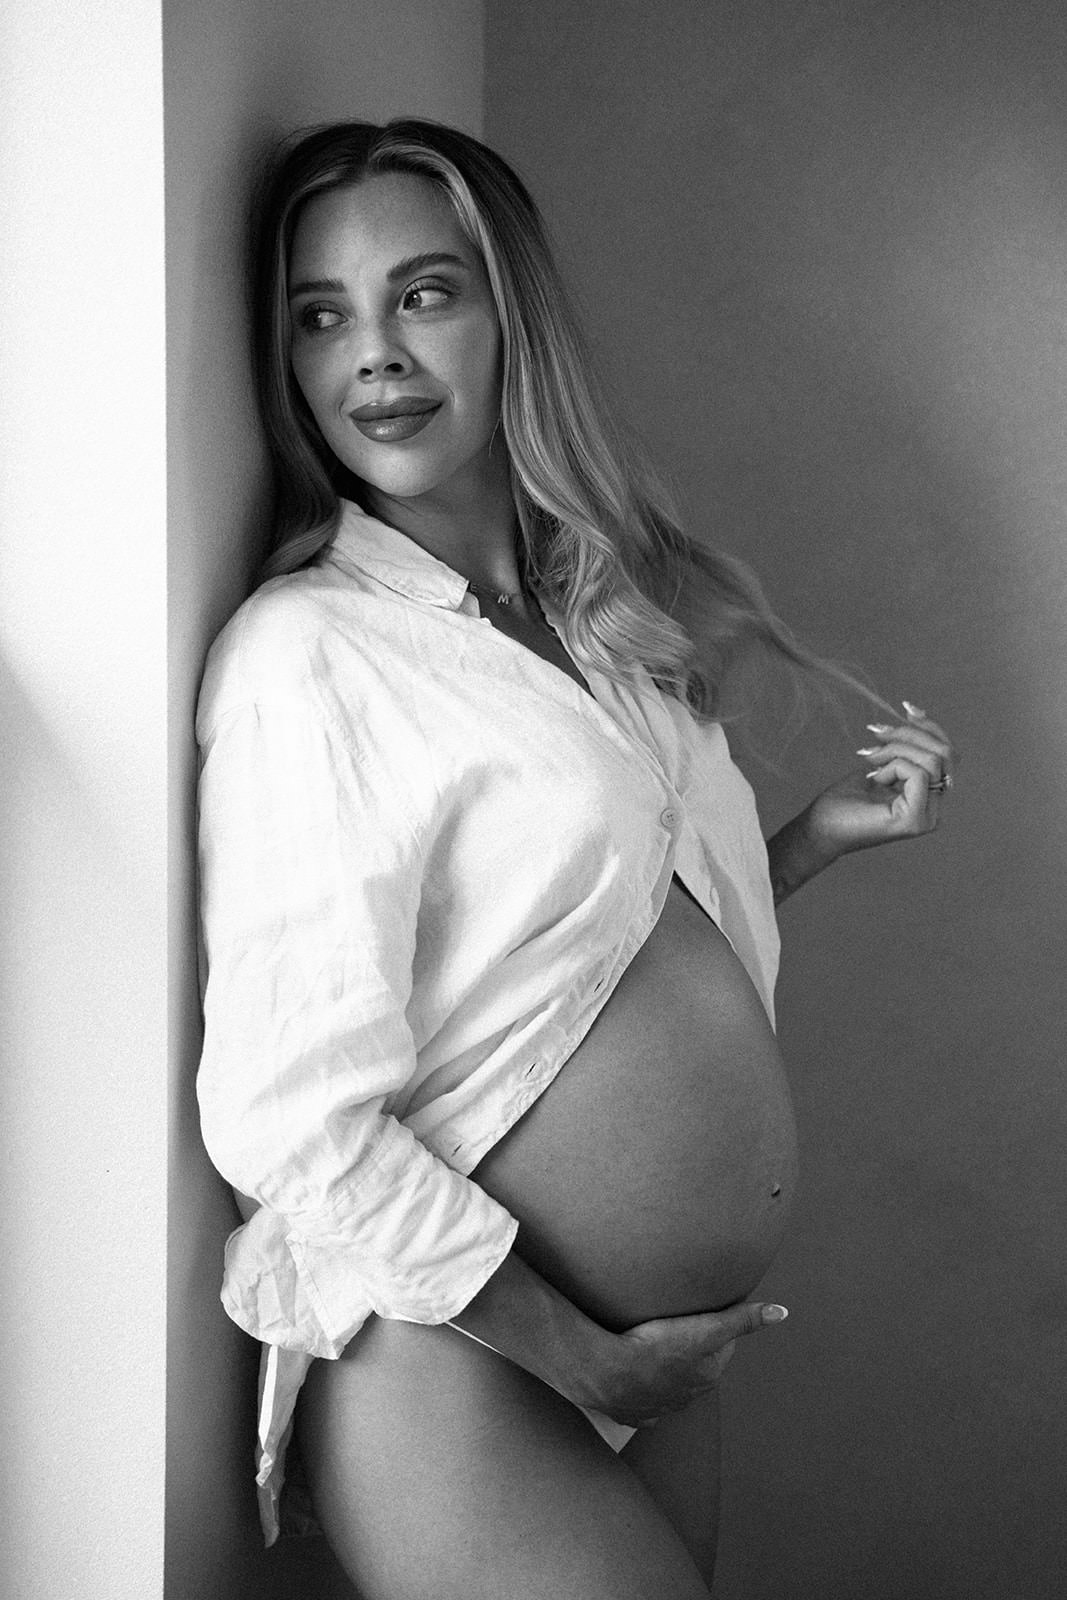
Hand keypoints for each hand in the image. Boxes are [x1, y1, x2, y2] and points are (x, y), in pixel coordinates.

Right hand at [589, 1300, 787, 1427]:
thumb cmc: (658, 1348)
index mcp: (708, 1376)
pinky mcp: (633, 1413)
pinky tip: (633, 1378)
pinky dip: (642, 1392)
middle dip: (691, 1350)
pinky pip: (642, 1402)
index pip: (721, 1346)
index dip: (713, 1327)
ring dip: (667, 1370)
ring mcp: (659, 1409)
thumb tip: (781, 1312)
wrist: (609, 1372)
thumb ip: (742, 1320)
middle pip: (696, 1366)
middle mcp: (688, 1397)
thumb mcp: (706, 1329)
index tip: (701, 1313)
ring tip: (652, 1346)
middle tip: (675, 1325)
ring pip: (671, 1386)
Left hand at [804, 701, 956, 860]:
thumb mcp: (880, 764)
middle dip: (910, 734)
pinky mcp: (915, 820)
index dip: (929, 726)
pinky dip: (893, 767)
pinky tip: (874, 779)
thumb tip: (916, 714)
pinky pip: (918, 774)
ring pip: (933, 760)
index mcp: (930, 796)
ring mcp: (927, 817)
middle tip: (876, 733)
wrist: (820, 828)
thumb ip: (905, 748)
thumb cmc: (845, 800)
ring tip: (871, 758)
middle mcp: (935, 809)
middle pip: (945, 754)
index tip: (905, 708)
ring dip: (897, 749)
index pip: (947, 754)